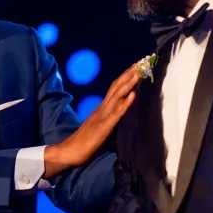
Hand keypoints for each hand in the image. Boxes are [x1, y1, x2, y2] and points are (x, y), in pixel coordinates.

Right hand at [44, 63, 140, 178]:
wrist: (71, 150)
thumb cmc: (86, 142)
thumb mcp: (100, 126)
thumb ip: (108, 117)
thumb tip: (120, 112)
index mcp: (102, 108)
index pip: (115, 88)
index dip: (125, 77)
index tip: (135, 66)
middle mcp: (102, 108)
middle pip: (116, 86)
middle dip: (129, 73)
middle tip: (141, 61)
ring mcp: (103, 115)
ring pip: (117, 95)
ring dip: (129, 83)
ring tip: (139, 71)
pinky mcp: (105, 126)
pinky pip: (117, 112)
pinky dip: (125, 103)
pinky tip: (133, 94)